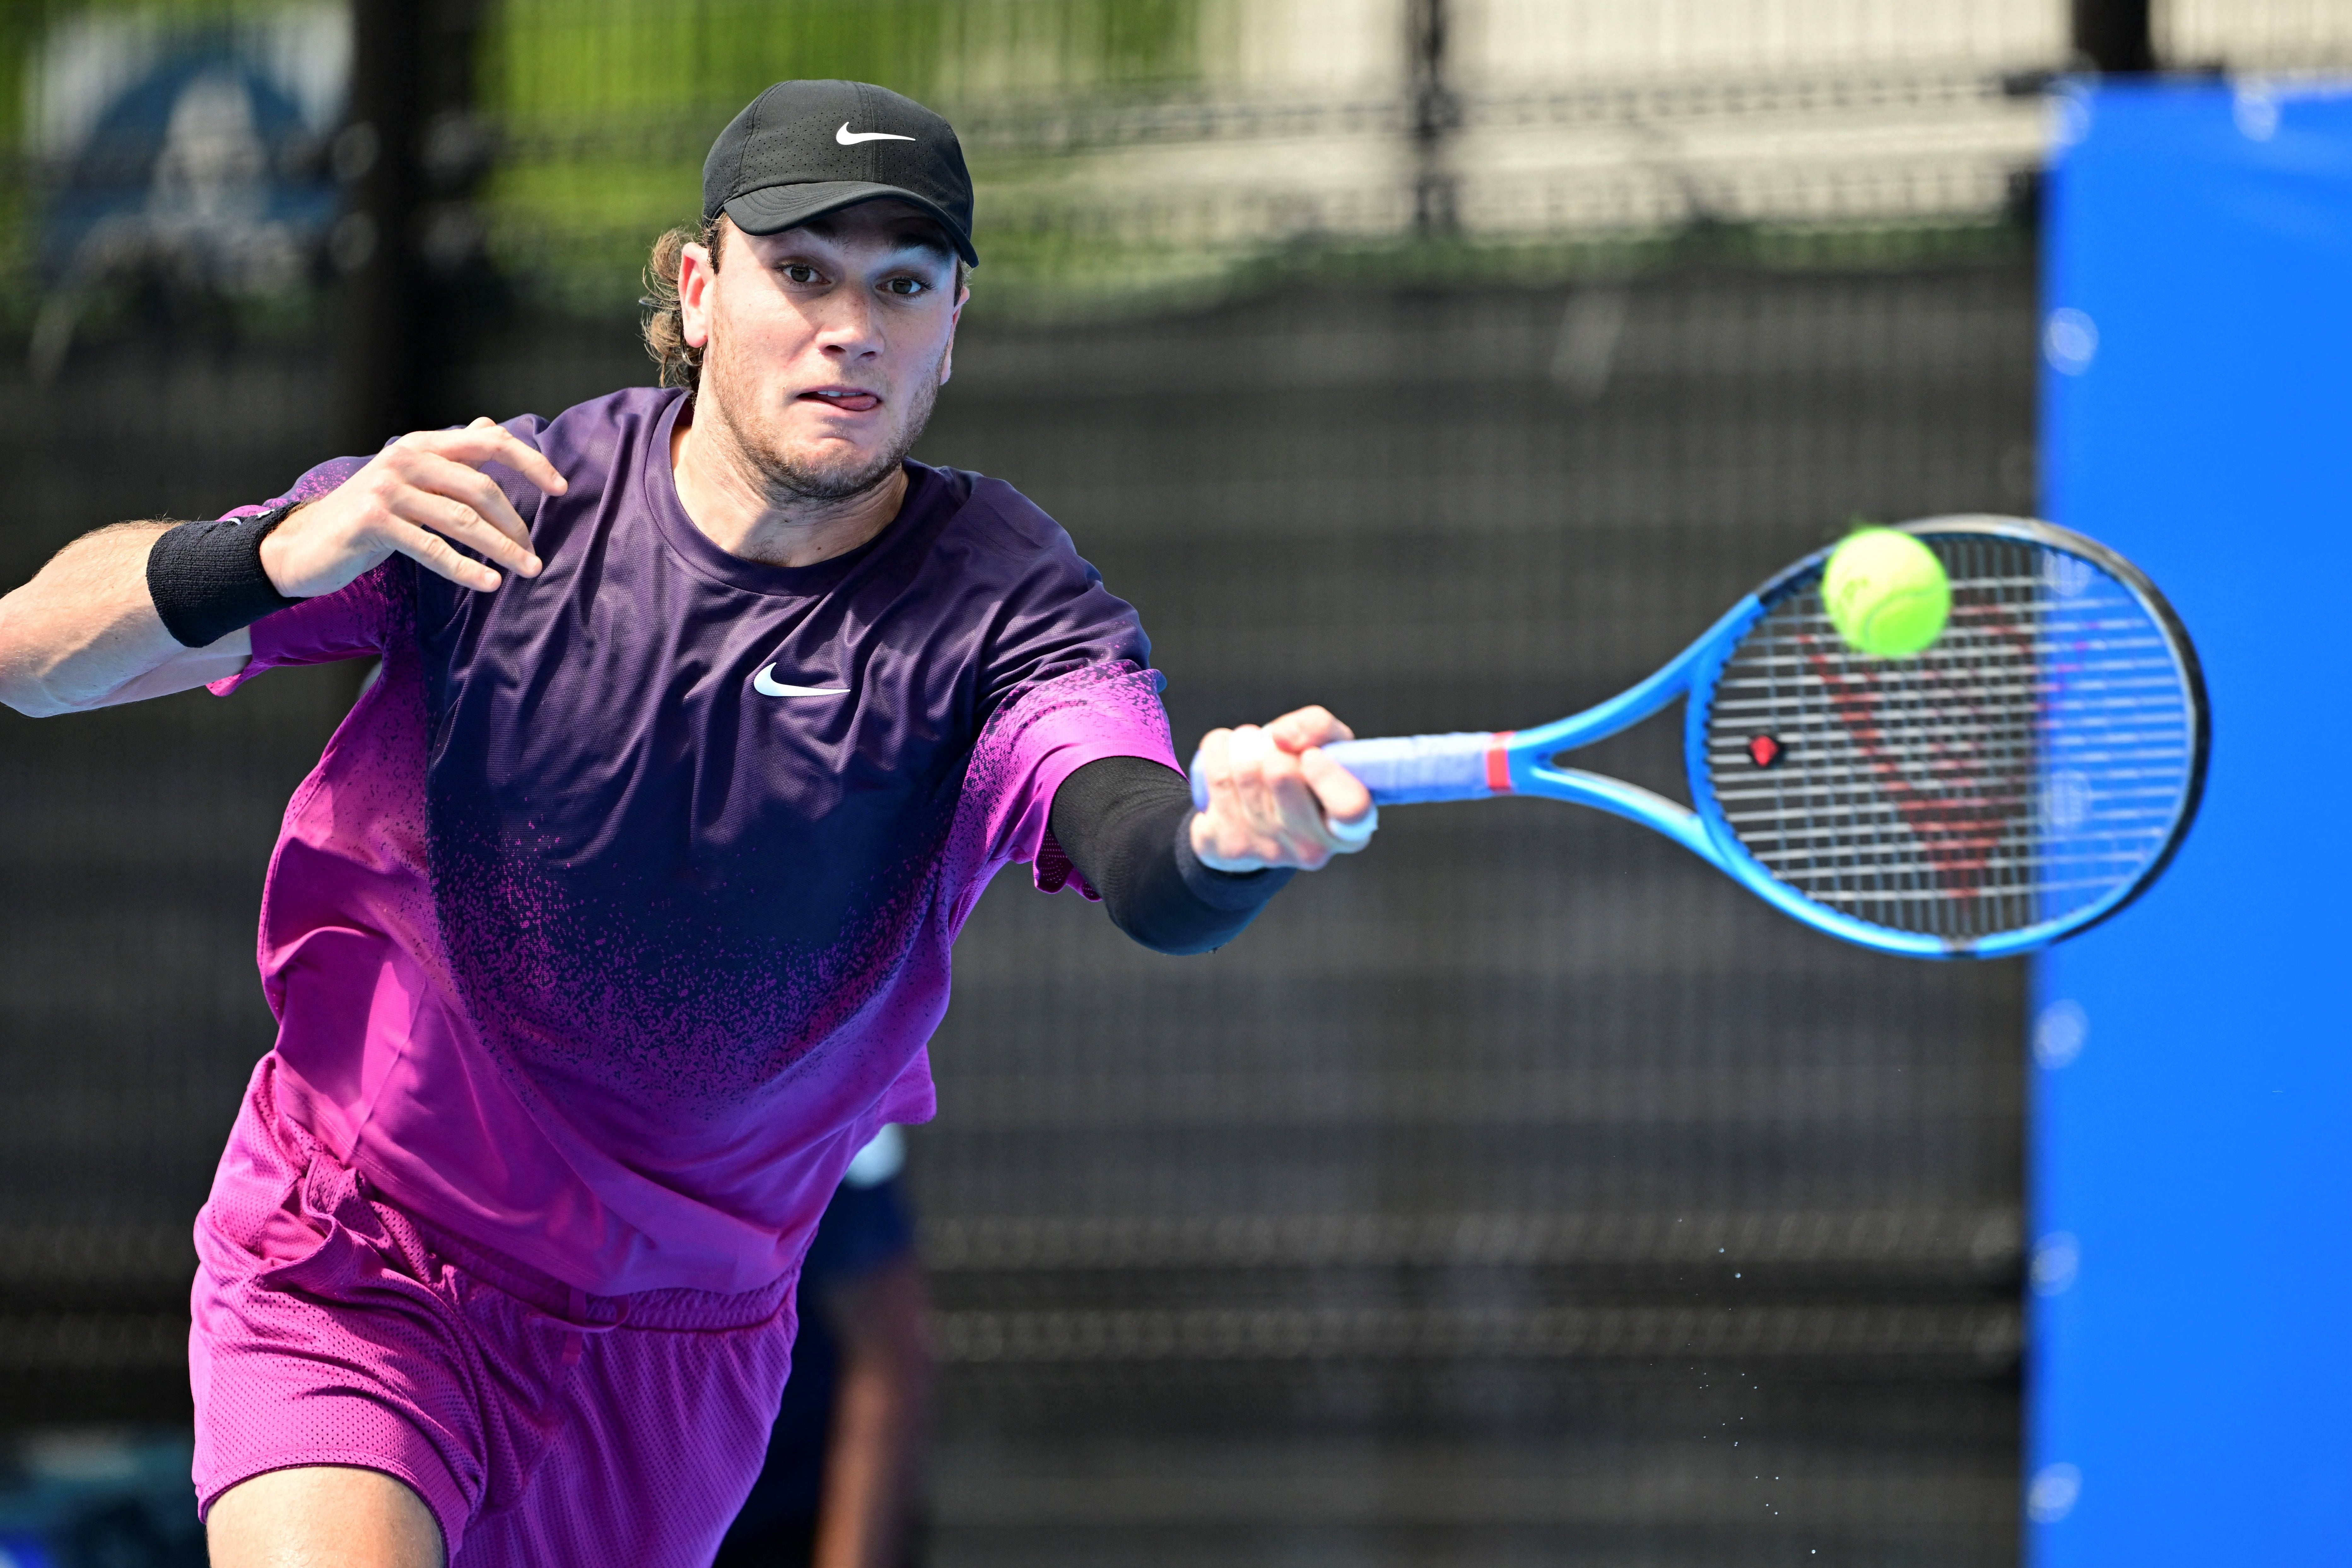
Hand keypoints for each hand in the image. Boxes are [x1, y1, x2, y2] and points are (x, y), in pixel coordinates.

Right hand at [259, 417, 567, 596]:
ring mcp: (388, 490)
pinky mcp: (375, 522)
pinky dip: (466, 569)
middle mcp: (406, 459)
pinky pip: (434, 549)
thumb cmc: (371, 513)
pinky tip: (490, 583)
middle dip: (515, 523)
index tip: (561, 487)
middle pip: (480, 488)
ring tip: (528, 569)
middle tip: (535, 554)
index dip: (530, 462)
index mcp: (422, 444)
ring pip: (462, 520)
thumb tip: (491, 426)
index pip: (489, 442)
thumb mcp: (412, 477)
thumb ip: (453, 455)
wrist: (307, 544)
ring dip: (502, 549)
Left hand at [1189, 704, 1376, 871]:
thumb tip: (1282, 736)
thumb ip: (1320, 728)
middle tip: (1275, 748)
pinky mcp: (1231, 847)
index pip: (1350, 808)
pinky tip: (1226, 759)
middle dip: (1274, 745)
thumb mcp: (1327, 748)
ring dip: (1244, 744)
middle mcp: (1313, 849)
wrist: (1255, 821)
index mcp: (1351, 830)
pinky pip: (1215, 775)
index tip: (1311, 756)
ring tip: (1251, 751)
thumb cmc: (1302, 777)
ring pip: (1244, 770)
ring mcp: (1269, 851)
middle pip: (1282, 773)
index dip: (1327, 774)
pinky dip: (1218, 750)